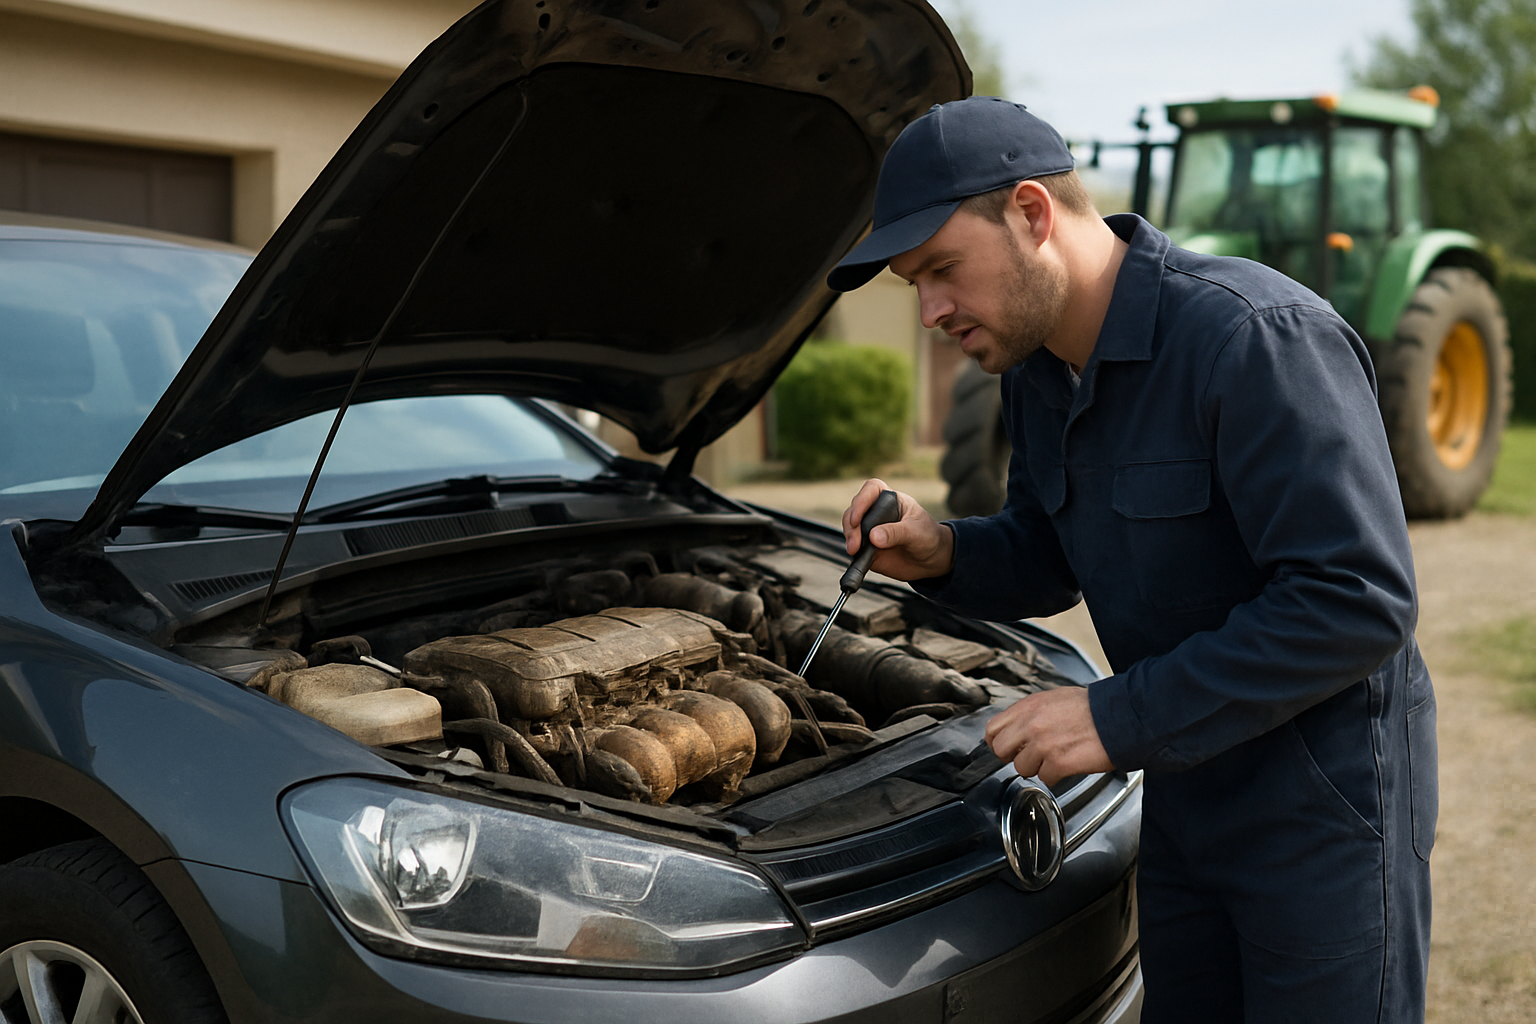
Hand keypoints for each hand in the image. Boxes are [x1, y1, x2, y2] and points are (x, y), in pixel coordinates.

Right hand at [841, 478, 955, 581]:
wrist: (932, 560)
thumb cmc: (928, 537)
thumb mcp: (916, 532)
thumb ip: (896, 533)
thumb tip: (873, 537)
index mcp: (890, 500)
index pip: (871, 490)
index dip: (861, 501)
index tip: (857, 519)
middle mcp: (877, 513)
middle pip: (855, 510)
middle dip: (851, 525)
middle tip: (856, 543)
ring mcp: (870, 530)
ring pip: (850, 528)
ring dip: (849, 538)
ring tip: (855, 551)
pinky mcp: (867, 548)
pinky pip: (854, 548)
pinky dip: (852, 552)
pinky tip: (856, 558)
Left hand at [984, 688, 1113, 785]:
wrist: (1120, 716)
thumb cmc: (1092, 708)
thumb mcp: (1054, 699)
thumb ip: (1031, 713)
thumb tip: (1017, 728)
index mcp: (1028, 707)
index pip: (992, 729)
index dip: (998, 742)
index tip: (1007, 747)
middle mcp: (1031, 725)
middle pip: (1001, 751)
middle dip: (1013, 757)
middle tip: (1028, 757)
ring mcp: (1043, 745)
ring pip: (1022, 768)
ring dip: (1038, 767)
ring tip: (1055, 758)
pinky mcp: (1058, 763)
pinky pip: (1045, 778)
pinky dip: (1056, 776)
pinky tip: (1067, 765)